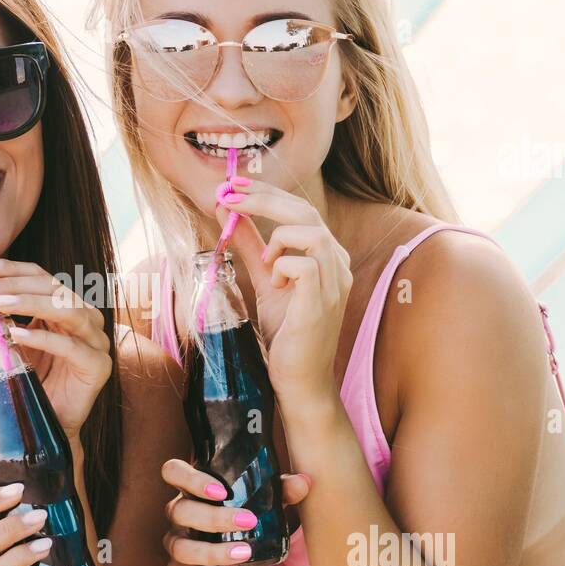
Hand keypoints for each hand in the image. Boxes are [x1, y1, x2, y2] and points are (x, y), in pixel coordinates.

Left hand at [0, 259, 111, 436]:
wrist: (45, 420)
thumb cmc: (31, 377)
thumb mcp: (9, 336)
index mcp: (68, 306)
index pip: (42, 276)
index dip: (14, 269)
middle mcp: (86, 318)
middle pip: (54, 289)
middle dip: (16, 286)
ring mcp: (96, 341)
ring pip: (67, 311)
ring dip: (30, 304)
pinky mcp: (98, 366)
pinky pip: (71, 347)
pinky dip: (44, 339)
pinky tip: (18, 335)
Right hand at [160, 458, 311, 565]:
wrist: (247, 559)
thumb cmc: (250, 518)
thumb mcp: (266, 503)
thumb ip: (282, 491)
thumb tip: (303, 482)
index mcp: (192, 488)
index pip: (173, 471)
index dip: (190, 479)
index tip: (221, 491)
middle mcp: (178, 513)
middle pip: (179, 511)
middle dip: (213, 518)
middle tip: (248, 522)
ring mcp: (176, 542)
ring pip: (182, 548)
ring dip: (213, 552)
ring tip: (246, 555)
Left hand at [215, 179, 351, 392]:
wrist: (299, 379)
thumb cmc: (287, 333)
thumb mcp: (266, 280)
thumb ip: (251, 246)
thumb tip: (226, 211)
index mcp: (327, 255)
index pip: (300, 210)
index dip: (266, 193)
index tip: (232, 186)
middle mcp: (338, 264)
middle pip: (305, 212)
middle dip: (263, 199)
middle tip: (228, 196)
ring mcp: (336, 283)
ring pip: (311, 232)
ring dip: (277, 239)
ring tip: (266, 264)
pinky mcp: (323, 302)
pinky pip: (305, 265)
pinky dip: (282, 267)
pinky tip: (278, 287)